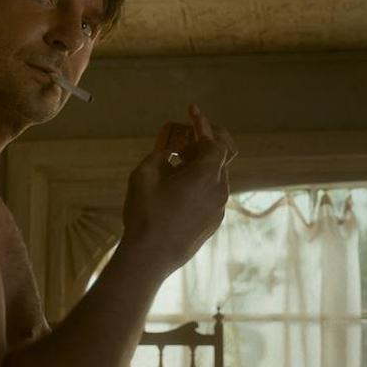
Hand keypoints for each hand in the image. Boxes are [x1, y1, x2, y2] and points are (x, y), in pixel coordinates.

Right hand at [121, 104, 237, 276]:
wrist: (150, 257)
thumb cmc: (146, 213)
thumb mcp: (145, 174)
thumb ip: (160, 154)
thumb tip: (169, 151)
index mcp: (207, 173)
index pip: (212, 140)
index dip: (202, 123)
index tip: (192, 110)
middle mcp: (220, 189)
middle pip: (221, 155)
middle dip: (207, 139)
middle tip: (189, 133)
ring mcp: (219, 207)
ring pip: (216, 175)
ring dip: (200, 163)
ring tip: (176, 161)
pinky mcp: (213, 222)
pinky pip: (211, 193)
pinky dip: (200, 181)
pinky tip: (178, 186)